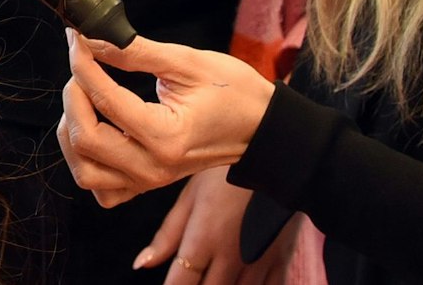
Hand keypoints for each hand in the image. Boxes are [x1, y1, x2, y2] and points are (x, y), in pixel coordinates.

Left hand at [58, 32, 275, 207]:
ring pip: (85, 172)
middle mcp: (153, 168)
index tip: (78, 39)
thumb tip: (94, 38)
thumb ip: (135, 52)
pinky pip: (102, 188)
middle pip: (85, 141)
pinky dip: (88, 163)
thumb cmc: (234, 92)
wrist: (260, 126)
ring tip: (84, 98)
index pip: (106, 102)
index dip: (83, 65)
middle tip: (82, 65)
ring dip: (72, 133)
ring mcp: (149, 182)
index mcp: (166, 137)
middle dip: (73, 97)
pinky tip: (98, 130)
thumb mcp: (187, 62)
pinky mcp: (146, 185)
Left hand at [130, 166, 284, 284]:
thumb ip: (168, 235)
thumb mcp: (192, 195)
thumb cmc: (228, 168)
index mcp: (204, 240)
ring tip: (213, 276)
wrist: (275, 151)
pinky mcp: (281, 259)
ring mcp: (258, 262)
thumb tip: (141, 264)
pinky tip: (242, 281)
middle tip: (192, 277)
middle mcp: (231, 257)